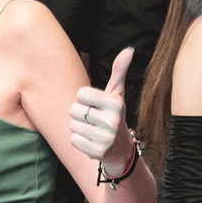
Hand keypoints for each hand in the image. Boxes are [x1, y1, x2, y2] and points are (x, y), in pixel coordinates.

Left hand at [69, 47, 133, 161]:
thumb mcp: (116, 94)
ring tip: (93, 130)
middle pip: (74, 110)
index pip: (80, 93)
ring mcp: (105, 138)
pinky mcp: (98, 152)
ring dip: (79, 128)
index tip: (96, 105)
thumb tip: (128, 50)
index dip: (85, 99)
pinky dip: (79, 141)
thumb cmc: (113, 115)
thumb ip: (118, 72)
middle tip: (94, 120)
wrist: (120, 149)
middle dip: (81, 114)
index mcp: (115, 103)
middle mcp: (112, 120)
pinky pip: (73, 140)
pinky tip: (91, 141)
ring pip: (72, 125)